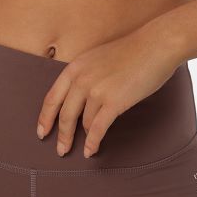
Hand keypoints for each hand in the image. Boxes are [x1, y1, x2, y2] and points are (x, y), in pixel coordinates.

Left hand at [35, 16, 183, 158]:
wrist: (155, 45)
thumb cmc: (131, 51)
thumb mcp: (98, 58)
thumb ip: (85, 75)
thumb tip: (79, 99)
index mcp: (76, 66)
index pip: (52, 97)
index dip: (45, 117)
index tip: (42, 132)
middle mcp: (82, 78)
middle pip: (64, 114)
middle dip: (61, 135)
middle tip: (61, 150)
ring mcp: (97, 90)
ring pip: (83, 122)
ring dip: (83, 138)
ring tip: (84, 148)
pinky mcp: (113, 102)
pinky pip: (97, 129)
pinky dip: (93, 142)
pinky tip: (92, 151)